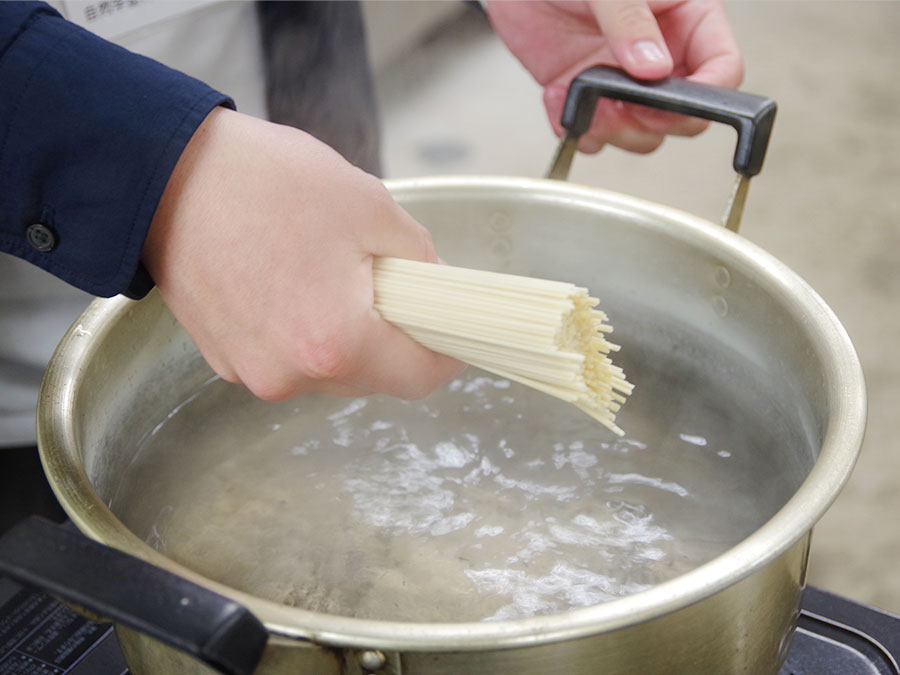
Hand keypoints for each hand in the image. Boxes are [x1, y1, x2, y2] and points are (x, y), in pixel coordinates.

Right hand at [142, 107, 463, 400]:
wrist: (162, 174)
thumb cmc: (265, 182)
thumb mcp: (371, 206)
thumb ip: (420, 261)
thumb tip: (435, 290)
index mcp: (334, 342)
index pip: (419, 378)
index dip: (447, 355)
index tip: (455, 331)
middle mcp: (291, 375)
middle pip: (375, 377)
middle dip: (395, 338)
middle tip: (393, 285)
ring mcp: (253, 373)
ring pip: (332, 371)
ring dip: (349, 335)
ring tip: (332, 276)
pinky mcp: (226, 361)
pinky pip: (290, 361)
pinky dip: (306, 333)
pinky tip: (292, 282)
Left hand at [485, 0, 743, 152]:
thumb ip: (631, 22)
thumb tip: (654, 68)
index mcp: (689, 19)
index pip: (723, 68)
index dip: (706, 95)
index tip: (668, 102)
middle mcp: (664, 55)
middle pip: (685, 116)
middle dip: (652, 122)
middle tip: (620, 105)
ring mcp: (627, 81)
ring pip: (642, 134)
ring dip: (610, 130)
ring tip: (579, 95)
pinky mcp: (591, 97)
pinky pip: (595, 134)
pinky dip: (575, 128)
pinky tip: (556, 97)